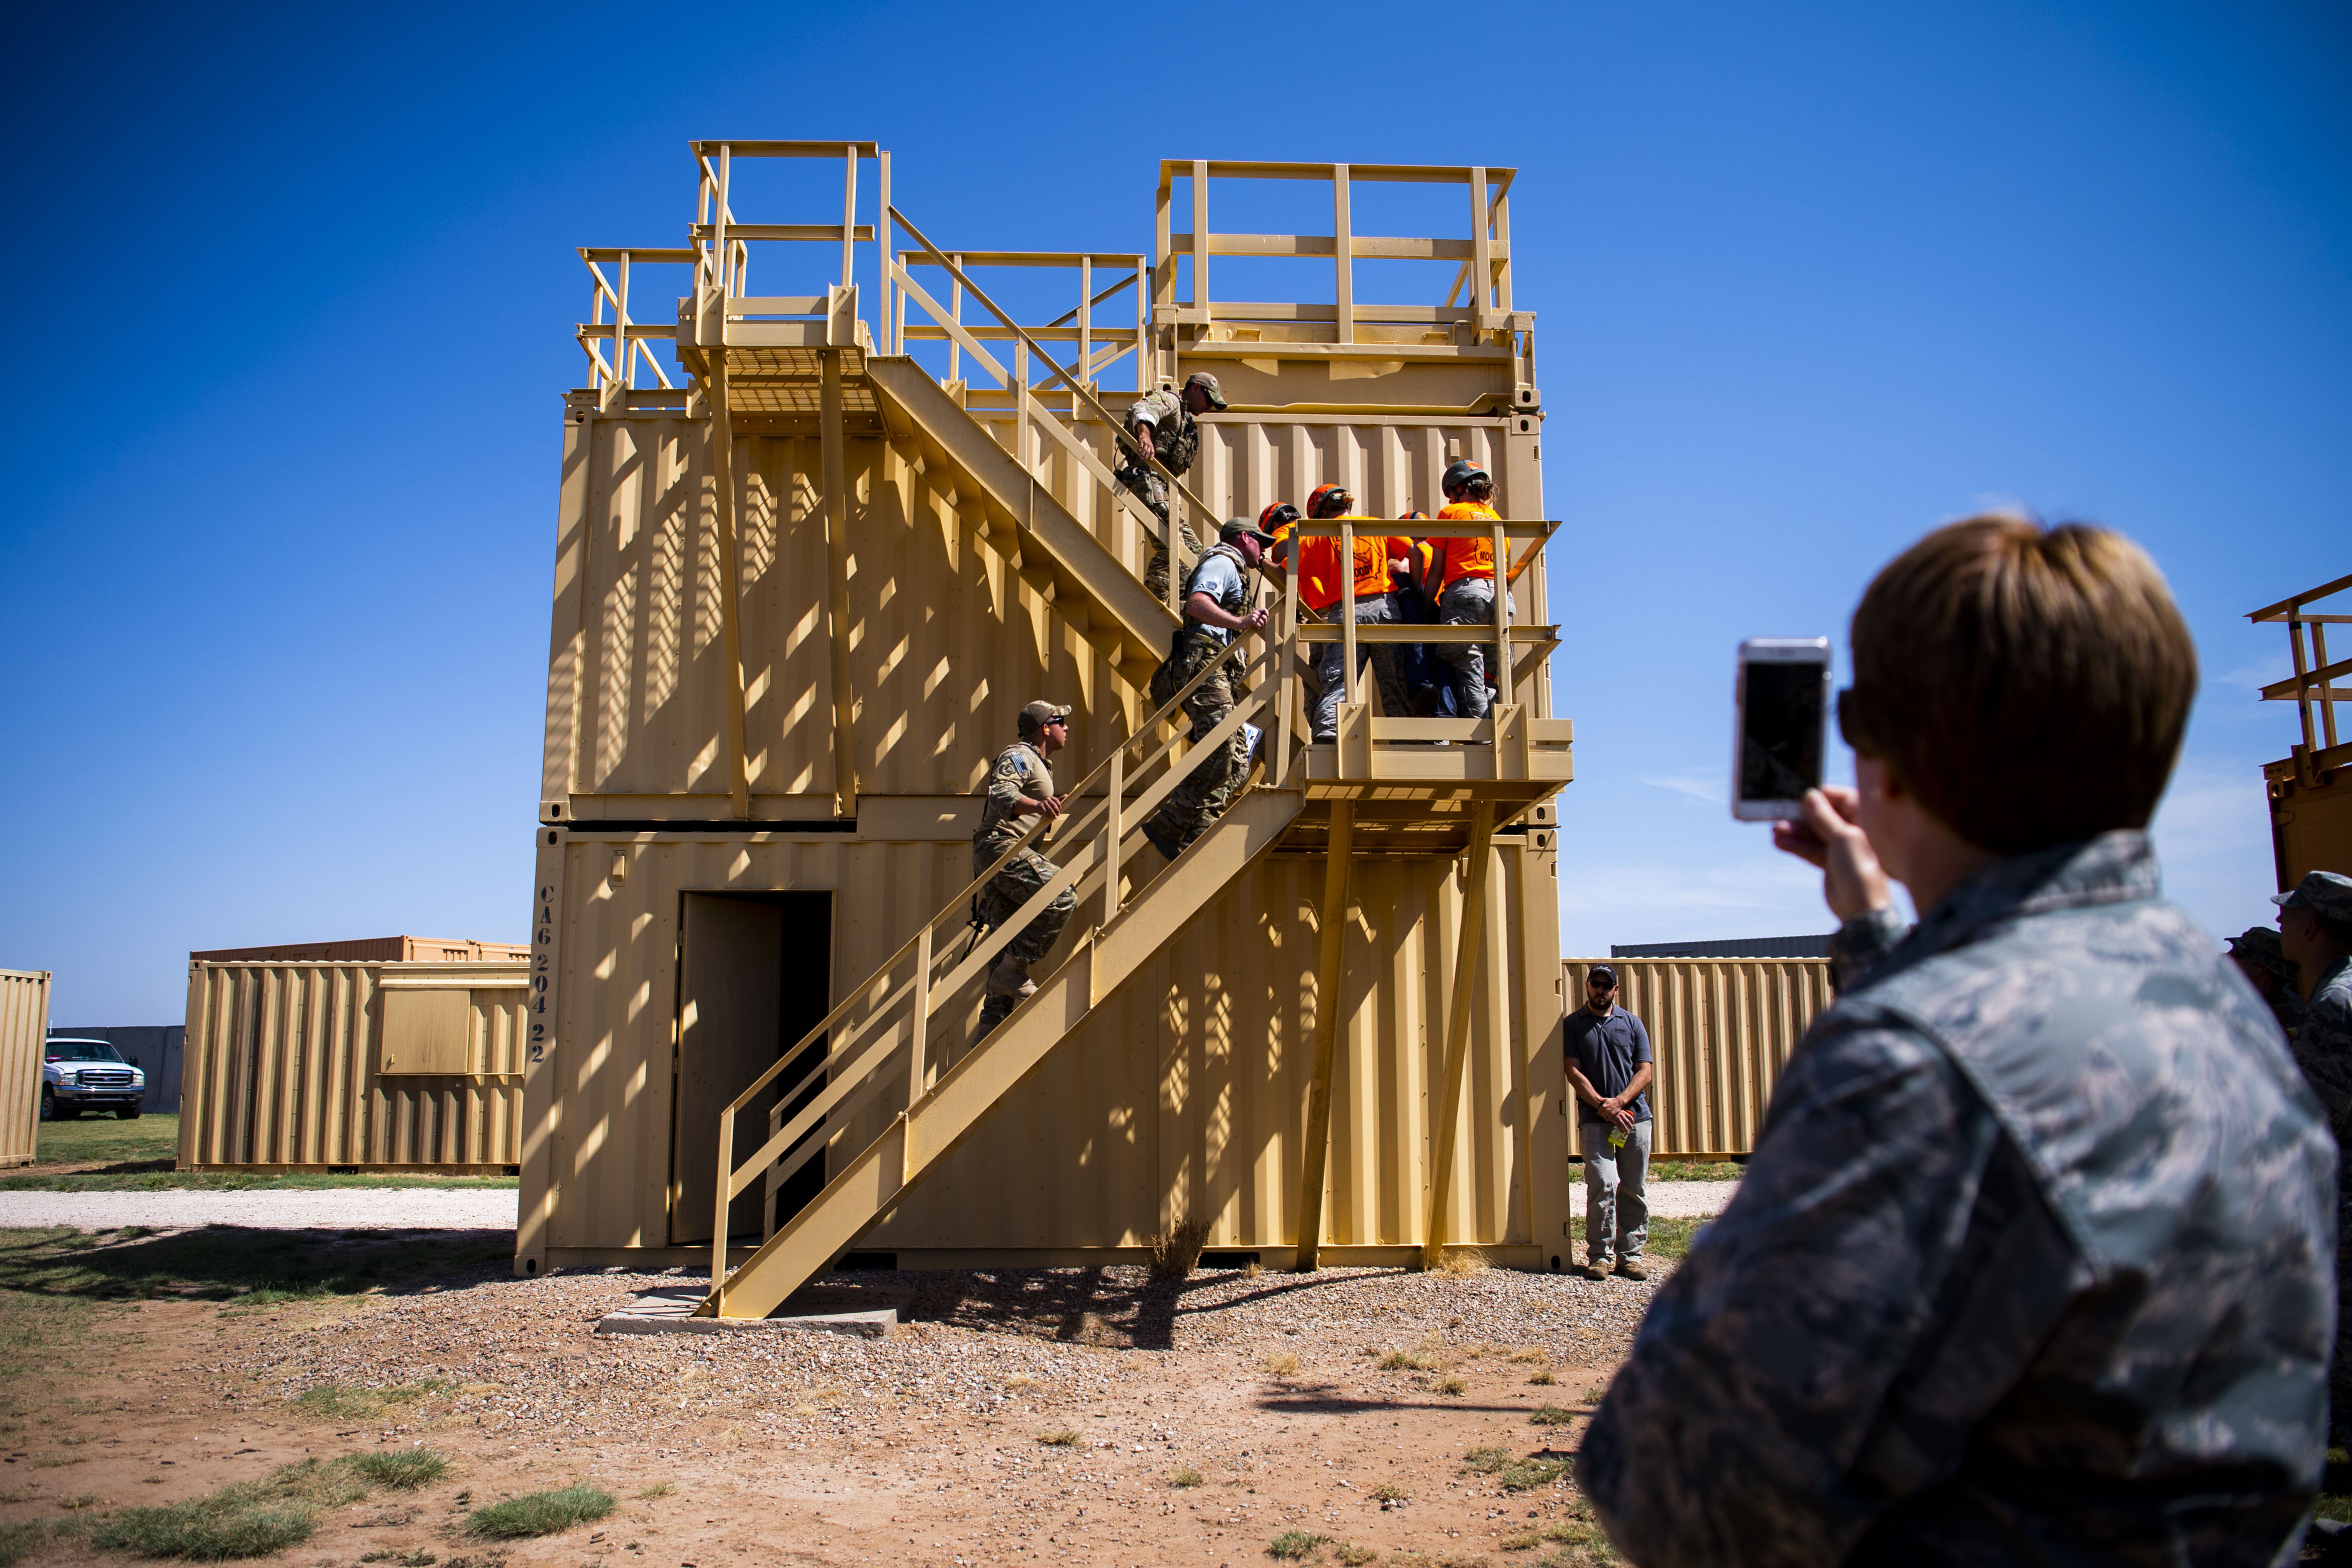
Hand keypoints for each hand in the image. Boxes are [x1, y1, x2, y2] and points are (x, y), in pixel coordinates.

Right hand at [1024, 795, 1064, 820]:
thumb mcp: (1053, 801)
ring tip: (1055, 818)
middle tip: (1058, 815)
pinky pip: (1045, 811)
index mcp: (1051, 797)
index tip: (1060, 809)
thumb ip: (1059, 799)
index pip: (1057, 800)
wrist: (1037, 806)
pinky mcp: (1041, 806)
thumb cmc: (1047, 804)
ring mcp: (1044, 802)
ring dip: (1053, 814)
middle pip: (1054, 805)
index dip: (1059, 805)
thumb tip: (1066, 794)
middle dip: (1057, 810)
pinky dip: (1048, 816)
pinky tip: (1050, 818)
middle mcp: (1047, 799)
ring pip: (1050, 809)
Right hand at [1136, 426, 1155, 462]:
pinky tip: (1138, 452)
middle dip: (1146, 456)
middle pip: (1148, 452)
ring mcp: (1146, 443)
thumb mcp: (1150, 446)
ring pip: (1144, 450)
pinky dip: (1139, 449)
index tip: (1151, 459)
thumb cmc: (1147, 442)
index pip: (1153, 452)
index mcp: (1152, 447)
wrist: (1145, 435)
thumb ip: (1149, 451)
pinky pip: (1141, 446)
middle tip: (1144, 460)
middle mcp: (1149, 445)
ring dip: (1142, 454)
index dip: (1152, 456)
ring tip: (1141, 457)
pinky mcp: (1142, 441)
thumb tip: (1149, 458)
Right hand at [1243, 607, 1269, 630]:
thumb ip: (1259, 617)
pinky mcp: (1252, 621)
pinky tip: (1258, 629)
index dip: (1267, 615)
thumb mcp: (1254, 617)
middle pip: (1265, 617)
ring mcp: (1254, 616)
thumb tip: (1268, 619)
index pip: (1265, 610)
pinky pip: (1259, 625)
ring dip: (1262, 627)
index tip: (1265, 619)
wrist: (1240, 623)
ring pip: (1262, 622)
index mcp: (1256, 611)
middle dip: (1265, 623)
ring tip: (1260, 628)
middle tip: (1263, 626)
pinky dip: (1259, 628)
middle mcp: (1255, 613)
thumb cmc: (1248, 621)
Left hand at [1597, 1094, 1621, 1118]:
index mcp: (1603, 1106)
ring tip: (1605, 1115)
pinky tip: (1608, 1117)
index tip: (1599, 1113)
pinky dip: (1607, 1119)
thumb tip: (1596, 1097)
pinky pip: (1608, 1119)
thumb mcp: (1606, 1099)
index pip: (1598, 1112)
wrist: (1618, 1102)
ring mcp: (1609, 1113)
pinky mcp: (1612, 1115)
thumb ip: (1600, 1099)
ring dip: (1604, 1117)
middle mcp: (1605, 1110)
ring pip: (1604, 1117)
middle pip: (1601, 1115)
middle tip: (1603, 1113)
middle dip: (1601, 1114)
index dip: (1598, 1113)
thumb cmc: (1611, 1100)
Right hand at [1613, 1106, 1636, 1132]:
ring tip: (1627, 1132)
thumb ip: (1625, 1115)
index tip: (1633, 1123)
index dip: (1632, 1120)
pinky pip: (1619, 1126)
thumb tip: (1630, 1120)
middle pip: (1627, 1121)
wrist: (1609, 1111)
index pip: (1630, 1117)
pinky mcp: (1615, 1121)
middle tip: (1631, 1128)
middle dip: (1630, 1126)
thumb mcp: (1621, 1112)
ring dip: (1626, 1129)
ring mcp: (1618, 1118)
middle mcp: (1622, 1115)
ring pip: (1623, 1125)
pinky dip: (1621, 1130)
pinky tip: (1622, 1132)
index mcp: (1624, 1113)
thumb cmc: (1616, 1112)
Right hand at [1772, 786, 1892, 922]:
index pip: (1843, 798)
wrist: (1861, 908)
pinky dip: (1796, 846)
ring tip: (1776, 830)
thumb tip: (1810, 797)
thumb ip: (1824, 817)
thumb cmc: (1861, 871)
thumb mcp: (1843, 837)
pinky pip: (1810, 850)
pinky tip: (1780, 843)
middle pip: (1824, 816)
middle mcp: (1854, 831)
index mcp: (1865, 820)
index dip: (1823, 795)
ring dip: (1795, 831)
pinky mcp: (1830, 862)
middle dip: (1802, 815)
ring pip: (1814, 833)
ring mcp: (1841, 848)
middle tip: (1781, 812)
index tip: (1802, 793)